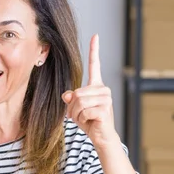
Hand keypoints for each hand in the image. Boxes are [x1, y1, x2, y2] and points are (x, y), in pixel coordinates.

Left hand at [62, 34, 117, 148]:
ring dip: (76, 114)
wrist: (102, 137)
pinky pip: (83, 111)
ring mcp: (106, 98)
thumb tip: (68, 95)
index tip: (95, 36)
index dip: (94, 50)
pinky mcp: (105, 109)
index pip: (95, 65)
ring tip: (85, 119)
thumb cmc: (90, 122)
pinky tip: (90, 122)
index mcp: (97, 86)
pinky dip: (81, 120)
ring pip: (79, 102)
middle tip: (79, 116)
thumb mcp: (76, 109)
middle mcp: (103, 89)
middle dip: (72, 108)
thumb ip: (71, 99)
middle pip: (77, 93)